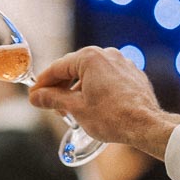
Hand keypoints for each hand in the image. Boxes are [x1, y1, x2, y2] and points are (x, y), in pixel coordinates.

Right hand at [29, 46, 179, 157]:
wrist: (146, 125)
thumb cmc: (111, 117)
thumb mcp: (75, 108)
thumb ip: (52, 99)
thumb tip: (35, 97)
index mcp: (89, 58)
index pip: (57, 68)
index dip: (42, 83)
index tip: (34, 95)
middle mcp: (106, 54)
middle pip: (74, 69)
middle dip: (61, 87)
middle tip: (51, 105)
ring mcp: (122, 63)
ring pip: (91, 73)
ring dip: (78, 89)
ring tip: (72, 109)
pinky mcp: (132, 74)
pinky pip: (107, 78)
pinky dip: (96, 89)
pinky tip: (93, 105)